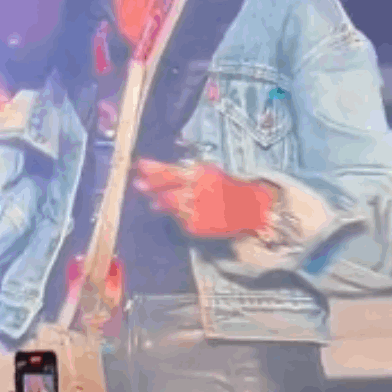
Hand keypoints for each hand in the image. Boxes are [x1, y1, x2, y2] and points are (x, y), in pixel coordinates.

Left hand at [133, 159, 277, 238]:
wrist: (252, 208)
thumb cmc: (226, 187)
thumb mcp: (208, 172)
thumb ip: (182, 174)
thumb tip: (153, 173)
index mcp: (201, 174)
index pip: (170, 171)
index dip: (152, 169)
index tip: (139, 165)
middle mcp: (198, 191)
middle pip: (167, 190)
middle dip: (151, 187)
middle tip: (138, 184)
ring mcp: (198, 210)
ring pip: (171, 207)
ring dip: (161, 203)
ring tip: (156, 202)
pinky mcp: (199, 227)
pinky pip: (181, 220)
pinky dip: (179, 216)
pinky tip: (184, 213)